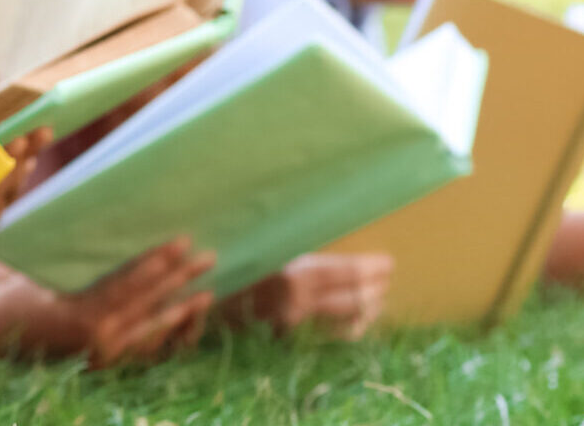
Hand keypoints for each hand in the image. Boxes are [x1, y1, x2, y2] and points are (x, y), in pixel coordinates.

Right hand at [0, 240, 213, 367]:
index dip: (157, 262)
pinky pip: (143, 343)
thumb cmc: (17, 296)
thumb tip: (114, 228)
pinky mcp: (106, 358)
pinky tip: (183, 313)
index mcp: (83, 315)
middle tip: (207, 257)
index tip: (181, 242)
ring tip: (208, 291)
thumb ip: (80, 262)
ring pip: (152, 327)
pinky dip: (165, 327)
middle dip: (180, 279)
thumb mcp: (45, 273)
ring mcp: (105, 353)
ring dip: (181, 307)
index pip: (129, 284)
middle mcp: (99, 339)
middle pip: (147, 304)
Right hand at [220, 253, 392, 338]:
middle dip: (375, 288)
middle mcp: (297, 300)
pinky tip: (356, 323)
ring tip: (378, 299)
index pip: (344, 271)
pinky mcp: (287, 338)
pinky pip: (328, 337)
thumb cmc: (227, 265)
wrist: (195, 301)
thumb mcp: (259, 247)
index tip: (388, 263)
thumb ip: (292, 249)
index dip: (370, 268)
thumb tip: (326, 245)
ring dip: (368, 309)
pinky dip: (348, 330)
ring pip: (346, 320)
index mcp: (292, 271)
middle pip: (353, 297)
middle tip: (387, 279)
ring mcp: (293, 323)